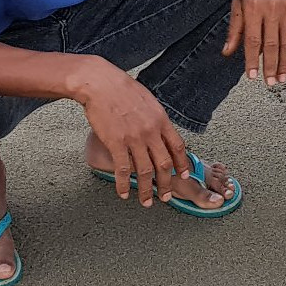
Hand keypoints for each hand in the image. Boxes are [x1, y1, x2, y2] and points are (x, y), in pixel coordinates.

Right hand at [71, 56, 190, 205]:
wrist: (101, 84)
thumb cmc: (123, 90)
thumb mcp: (149, 102)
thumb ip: (156, 120)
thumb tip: (161, 132)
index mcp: (161, 120)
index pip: (178, 146)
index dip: (182, 164)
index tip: (183, 175)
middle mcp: (151, 131)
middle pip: (164, 163)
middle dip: (167, 184)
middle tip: (166, 196)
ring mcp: (134, 138)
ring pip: (146, 171)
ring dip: (147, 190)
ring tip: (147, 202)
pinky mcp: (116, 143)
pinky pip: (123, 169)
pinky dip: (124, 184)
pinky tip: (123, 193)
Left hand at [222, 0, 285, 85]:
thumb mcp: (238, 2)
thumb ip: (234, 28)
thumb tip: (228, 52)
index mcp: (252, 8)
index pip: (252, 40)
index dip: (252, 60)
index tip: (252, 77)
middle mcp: (271, 8)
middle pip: (271, 44)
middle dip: (270, 66)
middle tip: (270, 83)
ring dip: (285, 62)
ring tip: (282, 78)